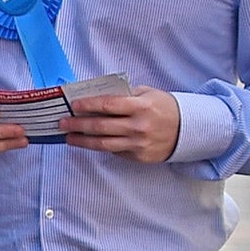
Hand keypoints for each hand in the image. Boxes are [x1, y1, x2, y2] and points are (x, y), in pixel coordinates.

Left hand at [60, 85, 180, 162]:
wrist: (187, 130)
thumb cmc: (164, 107)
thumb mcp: (148, 94)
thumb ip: (124, 95)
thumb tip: (96, 97)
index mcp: (141, 106)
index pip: (108, 105)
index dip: (88, 105)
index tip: (73, 105)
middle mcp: (139, 126)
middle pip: (101, 126)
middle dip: (78, 124)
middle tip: (62, 122)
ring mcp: (138, 143)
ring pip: (104, 144)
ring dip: (83, 141)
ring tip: (68, 137)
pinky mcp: (138, 156)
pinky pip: (114, 151)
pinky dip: (99, 146)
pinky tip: (87, 143)